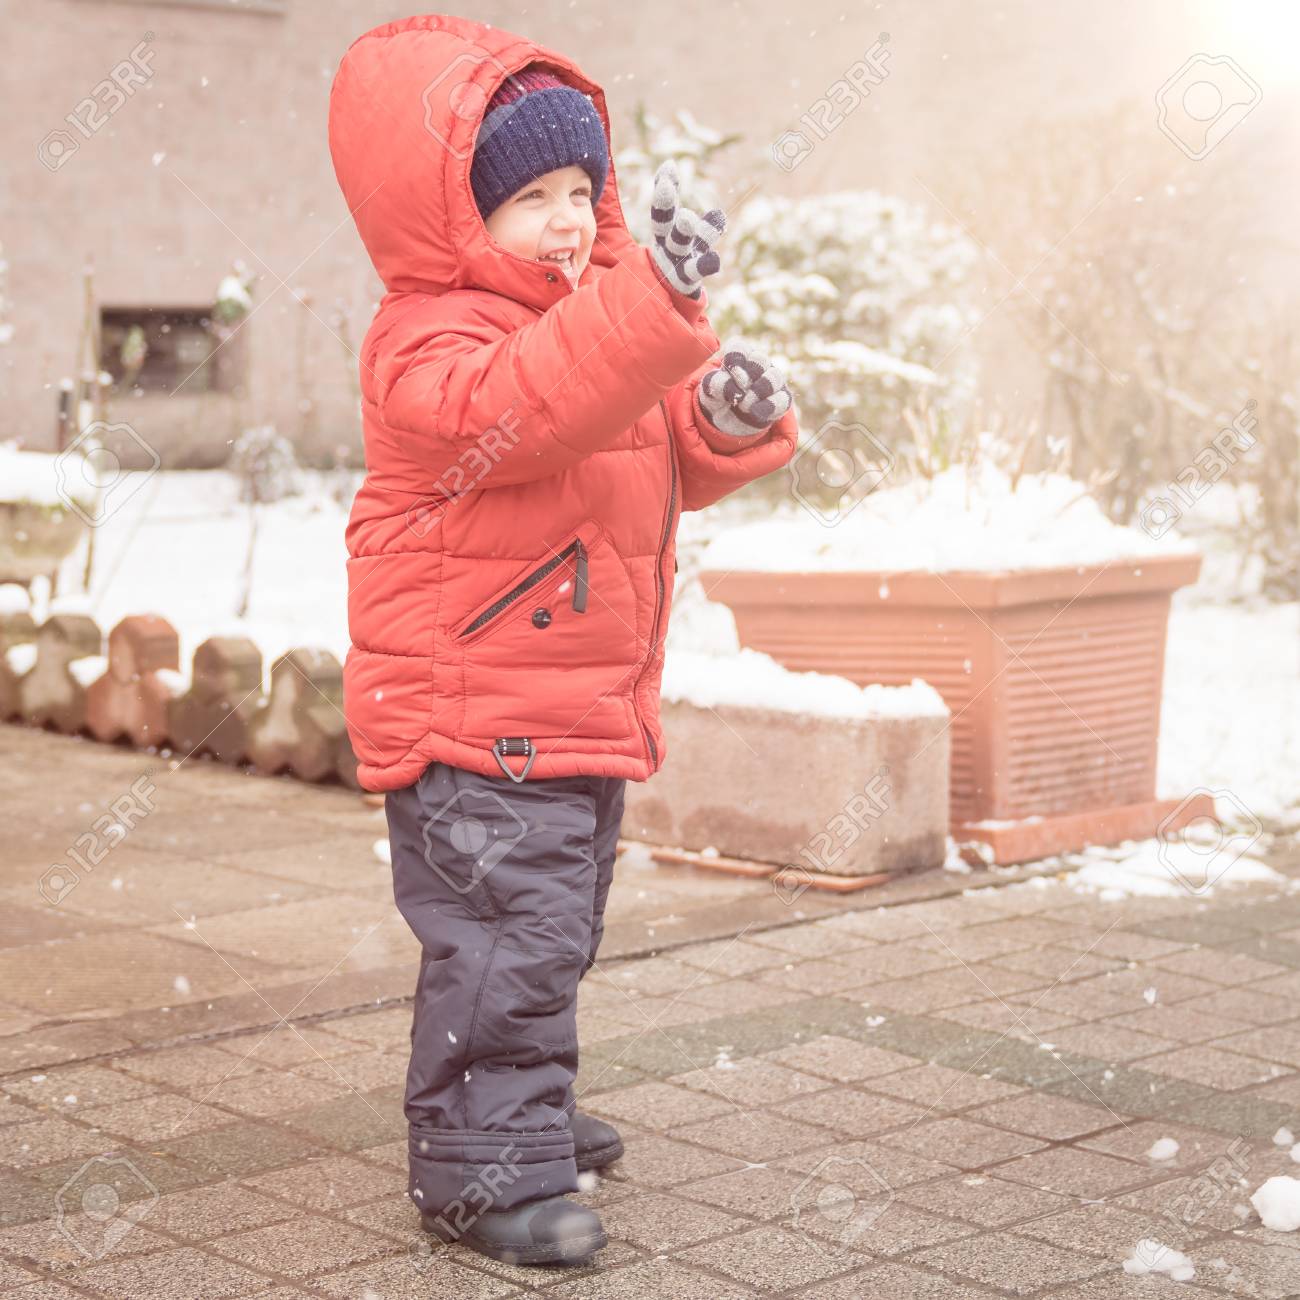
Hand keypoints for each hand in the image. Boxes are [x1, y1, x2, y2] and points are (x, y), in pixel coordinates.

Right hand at [648, 161, 725, 298]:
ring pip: (679, 243)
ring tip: (687, 218)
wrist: (670, 300)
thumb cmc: (677, 260)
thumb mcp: (679, 235)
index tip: (669, 167)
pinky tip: (715, 259)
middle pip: (664, 222)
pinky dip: (706, 265)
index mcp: (664, 233)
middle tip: (666, 188)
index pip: (661, 205)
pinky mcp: (688, 279)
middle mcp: (668, 245)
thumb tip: (671, 165)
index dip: (664, 185)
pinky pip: (697, 271)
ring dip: (682, 230)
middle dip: (664, 204)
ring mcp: (677, 262)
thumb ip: (682, 210)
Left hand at [697, 340, 792, 436]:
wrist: (726, 422)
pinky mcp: (781, 399)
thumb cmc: (718, 399)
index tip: (729, 372)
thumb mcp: (710, 391)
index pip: (740, 348)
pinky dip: (768, 406)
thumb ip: (718, 383)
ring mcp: (772, 381)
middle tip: (736, 392)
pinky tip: (754, 413)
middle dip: (747, 377)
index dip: (735, 359)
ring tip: (744, 406)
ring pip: (774, 377)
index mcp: (739, 356)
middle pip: (760, 360)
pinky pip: (782, 399)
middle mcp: (759, 364)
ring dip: (758, 392)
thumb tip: (738, 388)